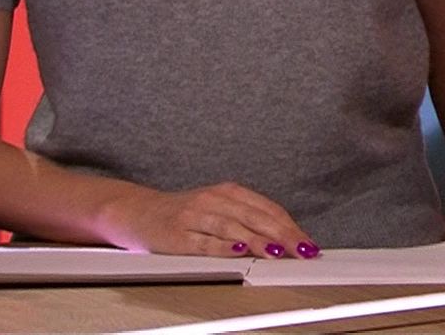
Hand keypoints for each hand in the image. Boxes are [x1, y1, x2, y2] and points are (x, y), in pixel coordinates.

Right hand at [97, 181, 318, 259]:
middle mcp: (214, 200)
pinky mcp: (178, 235)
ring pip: (233, 228)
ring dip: (258, 241)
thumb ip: (247, 220)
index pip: (267, 209)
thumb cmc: (183, 213)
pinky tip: (238, 252)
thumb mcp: (218, 208)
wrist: (136, 211)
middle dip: (283, 235)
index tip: (308, 243)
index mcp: (228, 192)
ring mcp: (195, 216)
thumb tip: (284, 239)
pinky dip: (223, 247)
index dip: (290, 226)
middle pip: (255, 217)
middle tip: (303, 250)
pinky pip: (204, 242)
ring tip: (278, 253)